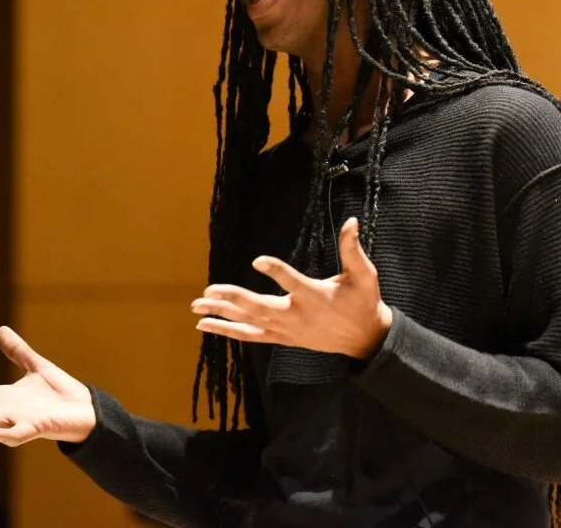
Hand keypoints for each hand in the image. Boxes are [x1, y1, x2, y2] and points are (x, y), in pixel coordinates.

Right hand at [0, 326, 94, 447]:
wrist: (87, 411)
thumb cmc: (62, 395)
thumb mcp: (36, 367)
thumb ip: (18, 352)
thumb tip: (0, 330)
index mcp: (0, 397)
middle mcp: (3, 412)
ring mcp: (17, 421)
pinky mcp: (37, 428)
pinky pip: (16, 434)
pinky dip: (2, 435)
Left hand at [192, 217, 392, 359]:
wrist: (364, 339)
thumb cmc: (362, 302)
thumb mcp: (364, 275)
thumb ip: (353, 249)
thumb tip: (351, 221)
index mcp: (315, 296)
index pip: (292, 282)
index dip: (276, 270)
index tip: (258, 260)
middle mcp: (297, 315)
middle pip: (259, 308)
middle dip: (232, 299)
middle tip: (208, 290)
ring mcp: (286, 329)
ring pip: (249, 323)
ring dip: (221, 315)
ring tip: (196, 307)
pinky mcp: (282, 338)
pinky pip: (250, 336)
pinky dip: (228, 331)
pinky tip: (205, 325)